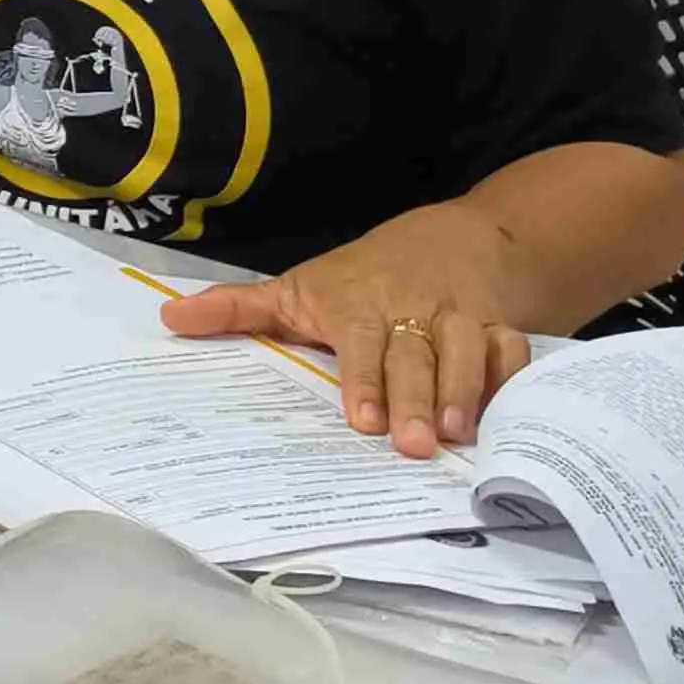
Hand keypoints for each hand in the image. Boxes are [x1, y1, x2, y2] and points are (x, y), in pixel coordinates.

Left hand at [156, 202, 531, 456]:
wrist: (452, 238)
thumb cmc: (362, 276)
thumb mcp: (297, 287)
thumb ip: (238, 308)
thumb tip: (171, 318)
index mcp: (358, 303)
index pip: (360, 340)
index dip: (363, 379)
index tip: (361, 419)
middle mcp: (411, 309)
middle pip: (416, 354)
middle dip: (415, 399)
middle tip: (414, 445)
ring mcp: (459, 317)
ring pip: (467, 350)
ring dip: (465, 392)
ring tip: (458, 435)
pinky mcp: (497, 325)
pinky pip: (511, 350)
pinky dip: (512, 379)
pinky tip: (507, 416)